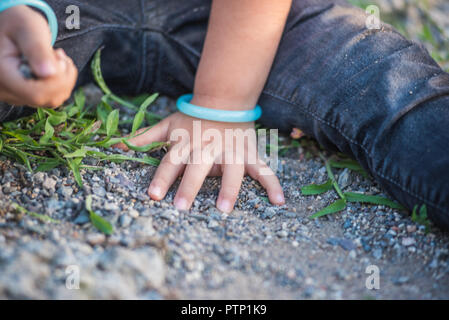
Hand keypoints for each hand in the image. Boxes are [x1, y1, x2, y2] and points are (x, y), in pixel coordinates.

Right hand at [0, 5, 77, 107]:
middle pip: (46, 98)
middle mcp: (4, 90)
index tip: (59, 56)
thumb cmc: (19, 23)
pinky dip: (61, 83)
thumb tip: (48, 73)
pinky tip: (56, 65)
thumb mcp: (28, 28)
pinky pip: (52, 98)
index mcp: (1, 73)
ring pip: (52, 100)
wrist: (12, 27)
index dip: (56, 80)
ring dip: (64, 80)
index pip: (35, 93)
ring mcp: (14, 96)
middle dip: (62, 77)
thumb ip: (37, 49)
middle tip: (58, 53)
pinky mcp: (25, 96)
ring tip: (56, 57)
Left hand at [115, 112, 284, 211]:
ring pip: (232, 170)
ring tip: (224, 210)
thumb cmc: (192, 118)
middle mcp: (208, 148)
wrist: (223, 100)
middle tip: (182, 207)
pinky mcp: (249, 154)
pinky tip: (279, 201)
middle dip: (190, 186)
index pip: (171, 161)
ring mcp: (231, 151)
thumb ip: (142, 137)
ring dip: (229, 189)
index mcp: (187, 143)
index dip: (162, 177)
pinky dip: (273, 185)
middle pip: (198, 168)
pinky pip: (263, 170)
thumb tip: (111, 146)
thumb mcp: (167, 125)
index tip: (154, 195)